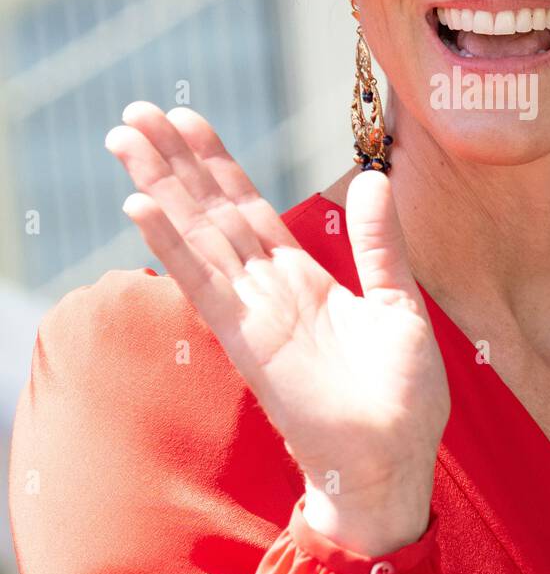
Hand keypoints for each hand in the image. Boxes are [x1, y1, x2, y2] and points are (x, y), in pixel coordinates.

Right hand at [105, 103, 449, 554]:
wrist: (395, 462)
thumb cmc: (402, 397)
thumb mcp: (400, 303)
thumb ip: (380, 243)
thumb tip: (374, 178)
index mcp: (302, 279)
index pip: (249, 208)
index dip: (217, 164)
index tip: (187, 120)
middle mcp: (267, 290)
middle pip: (211, 211)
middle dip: (174, 162)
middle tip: (135, 111)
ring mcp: (253, 314)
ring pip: (198, 236)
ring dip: (160, 186)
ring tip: (125, 138)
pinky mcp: (248, 342)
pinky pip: (203, 285)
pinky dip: (171, 246)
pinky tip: (140, 207)